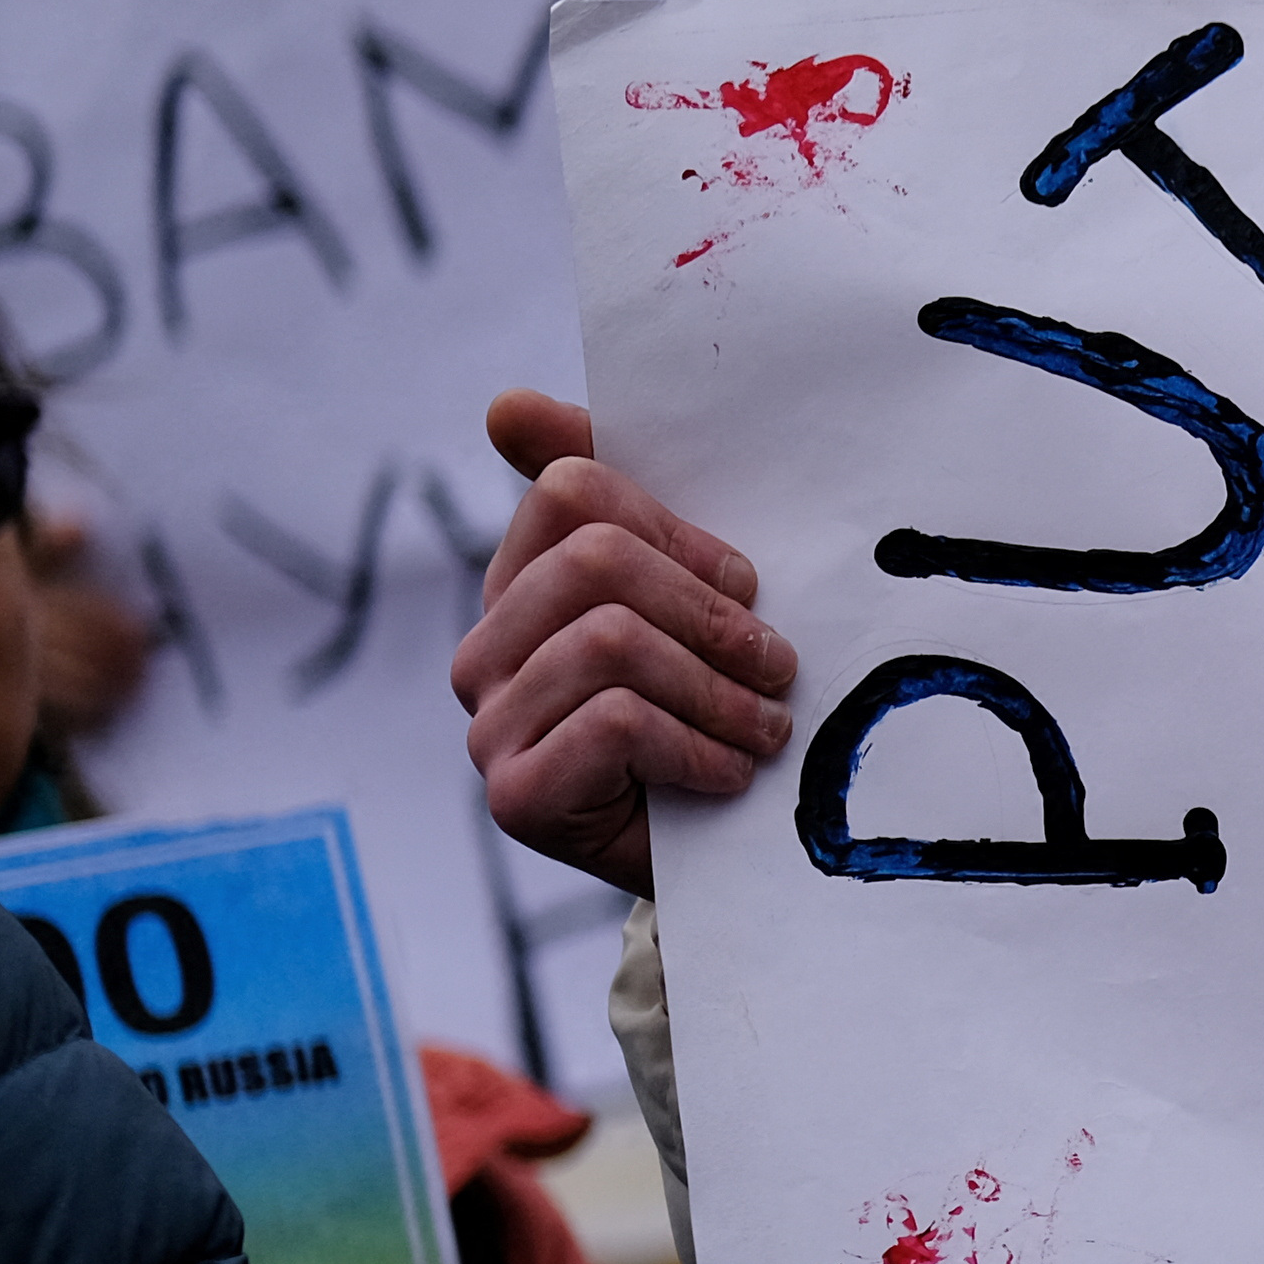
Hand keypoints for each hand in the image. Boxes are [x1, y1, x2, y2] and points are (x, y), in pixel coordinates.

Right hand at [452, 390, 794, 897]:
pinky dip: (696, 746)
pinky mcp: (516, 794)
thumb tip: (504, 406)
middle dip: (710, 612)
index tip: (747, 584)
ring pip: (612, 642)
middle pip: (597, 562)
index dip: (680, 531)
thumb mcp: (692, 603)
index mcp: (523, 583)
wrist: (724, 858)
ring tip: (765, 726)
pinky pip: (615, 723)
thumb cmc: (714, 712)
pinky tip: (727, 773)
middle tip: (776, 664)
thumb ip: (628, 505)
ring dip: (719, 691)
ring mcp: (490, 722)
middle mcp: (488, 649)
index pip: (576, 491)